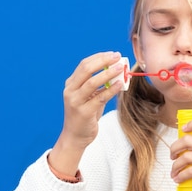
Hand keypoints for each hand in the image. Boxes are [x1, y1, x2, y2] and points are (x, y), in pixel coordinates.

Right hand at [48, 51, 123, 174]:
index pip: (84, 64)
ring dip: (108, 73)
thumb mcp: (90, 97)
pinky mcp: (84, 112)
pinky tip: (120, 84)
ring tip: (121, 68)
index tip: (113, 54)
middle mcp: (70, 91)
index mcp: (71, 84)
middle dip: (103, 61)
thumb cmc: (86, 115)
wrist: (75, 136)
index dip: (99, 57)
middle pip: (86, 69)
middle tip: (118, 57)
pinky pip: (100, 97)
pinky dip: (111, 89)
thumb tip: (117, 72)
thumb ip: (100, 85)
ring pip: (92, 82)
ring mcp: (76, 101)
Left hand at [170, 116, 191, 190]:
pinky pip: (190, 171)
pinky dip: (180, 176)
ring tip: (174, 171)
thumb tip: (180, 140)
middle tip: (172, 156)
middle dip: (174, 148)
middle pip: (188, 140)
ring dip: (175, 166)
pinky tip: (178, 179)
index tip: (183, 129)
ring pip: (186, 157)